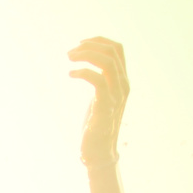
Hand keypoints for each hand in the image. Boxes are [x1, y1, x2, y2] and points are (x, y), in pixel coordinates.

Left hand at [69, 36, 127, 166]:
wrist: (99, 151)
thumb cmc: (96, 125)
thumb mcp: (100, 98)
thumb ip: (100, 82)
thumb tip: (88, 68)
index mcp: (122, 80)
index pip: (118, 50)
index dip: (99, 41)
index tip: (80, 43)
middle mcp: (123, 85)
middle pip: (112, 52)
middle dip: (89, 46)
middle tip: (70, 53)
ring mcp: (116, 95)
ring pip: (107, 62)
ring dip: (86, 55)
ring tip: (69, 58)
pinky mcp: (106, 105)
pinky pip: (98, 80)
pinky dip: (83, 72)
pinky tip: (71, 74)